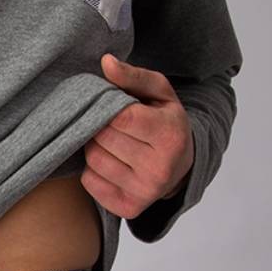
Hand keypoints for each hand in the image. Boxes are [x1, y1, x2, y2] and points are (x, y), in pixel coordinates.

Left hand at [80, 53, 194, 217]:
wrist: (182, 167)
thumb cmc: (166, 122)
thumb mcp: (159, 93)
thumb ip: (133, 76)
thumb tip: (105, 63)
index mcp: (170, 136)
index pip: (121, 118)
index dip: (108, 108)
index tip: (110, 105)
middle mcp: (159, 169)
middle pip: (104, 138)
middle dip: (101, 126)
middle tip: (111, 124)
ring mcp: (144, 192)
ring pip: (94, 159)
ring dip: (95, 146)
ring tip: (112, 142)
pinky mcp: (128, 208)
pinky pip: (89, 182)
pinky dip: (92, 170)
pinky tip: (110, 162)